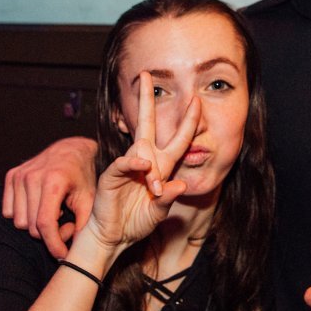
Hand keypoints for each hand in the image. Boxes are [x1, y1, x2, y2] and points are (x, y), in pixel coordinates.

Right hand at [2, 136, 98, 257]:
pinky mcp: (11, 176)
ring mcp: (19, 175)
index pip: (45, 224)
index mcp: (53, 181)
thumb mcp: (89, 198)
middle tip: (65, 226)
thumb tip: (76, 249)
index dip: (53, 244)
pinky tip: (40, 206)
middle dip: (49, 234)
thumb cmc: (82, 175)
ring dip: (36, 225)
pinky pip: (9, 211)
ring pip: (20, 221)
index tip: (62, 255)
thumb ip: (84, 223)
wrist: (71, 149)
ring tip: (54, 214)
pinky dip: (24, 215)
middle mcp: (33, 176)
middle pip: (32, 226)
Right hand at [78, 71, 201, 260]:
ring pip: (140, 148)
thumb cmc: (137, 222)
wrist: (114, 236)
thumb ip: (168, 199)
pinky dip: (133, 163)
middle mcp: (145, 160)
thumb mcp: (159, 212)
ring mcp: (128, 165)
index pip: (179, 139)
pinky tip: (142, 167)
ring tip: (154, 188)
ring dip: (150, 165)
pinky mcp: (112, 174)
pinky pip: (124, 163)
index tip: (197, 100)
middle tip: (147, 75)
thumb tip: (181, 185)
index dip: (188, 121)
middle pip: (146, 122)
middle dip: (147, 98)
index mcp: (162, 166)